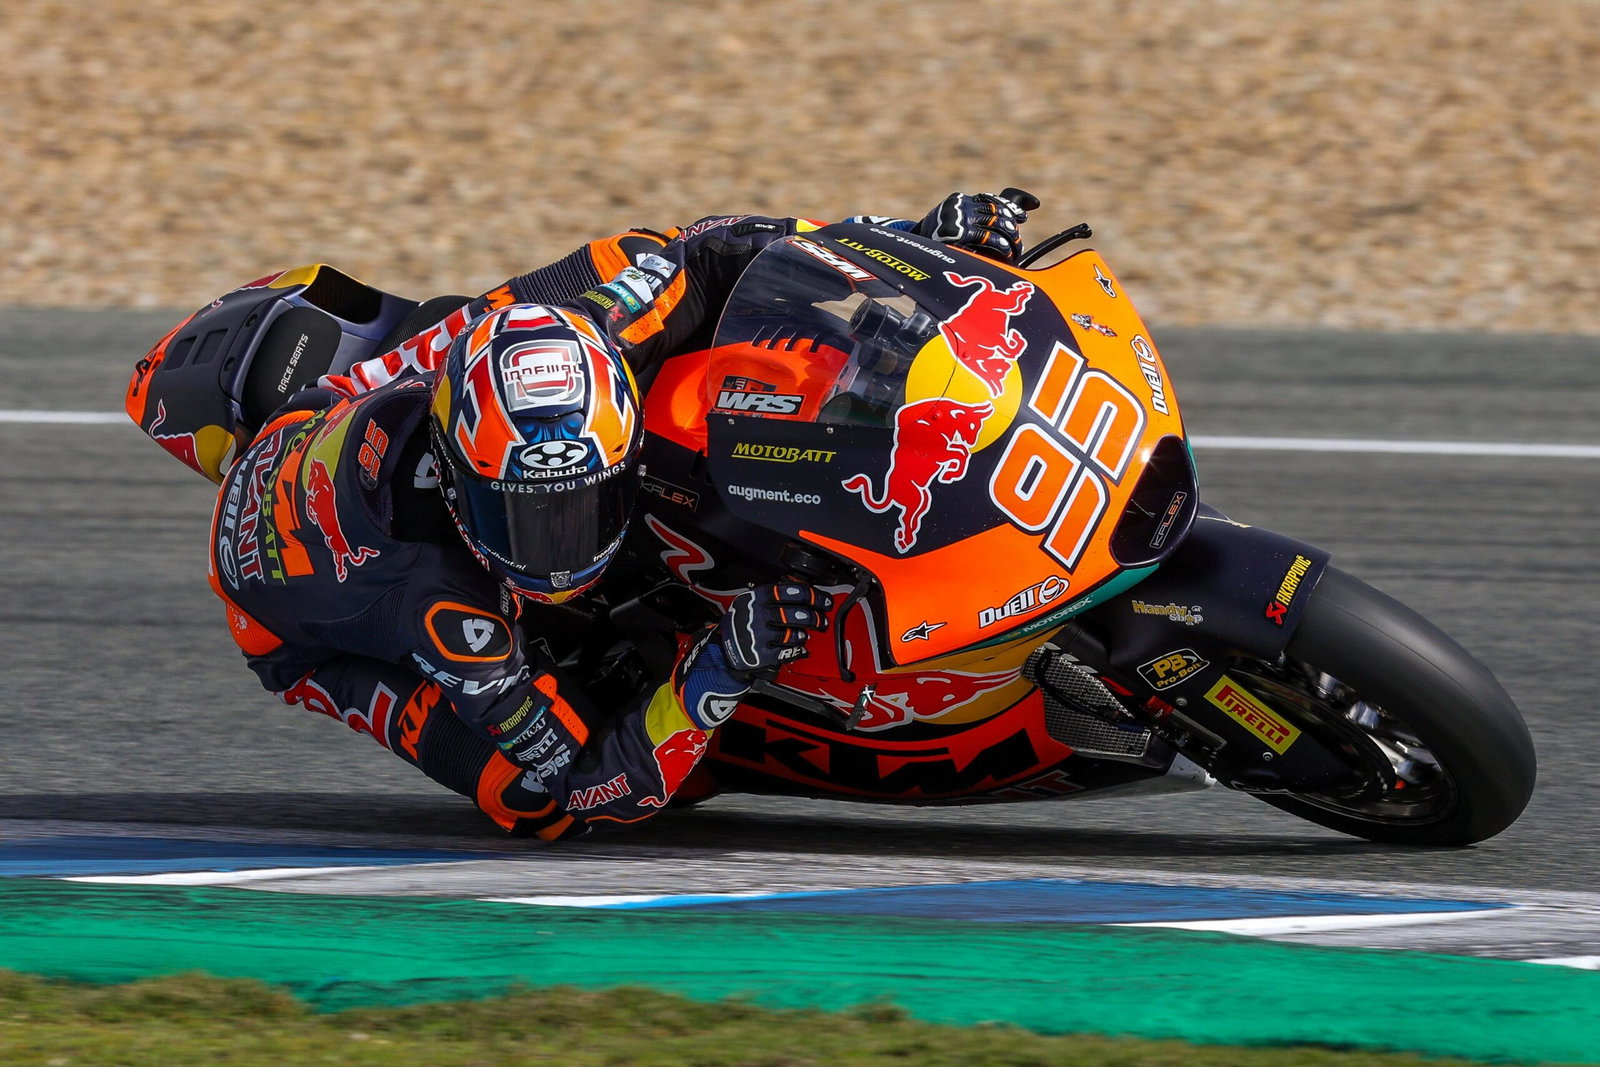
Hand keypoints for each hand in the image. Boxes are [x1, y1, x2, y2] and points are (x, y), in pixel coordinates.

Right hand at [718, 583, 832, 676]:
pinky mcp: (761, 655)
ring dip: (804, 635)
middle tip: (823, 621)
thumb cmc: (741, 624)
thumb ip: (774, 595)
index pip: (791, 592)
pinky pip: (788, 652)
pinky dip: (798, 651)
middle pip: (797, 613)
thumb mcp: (750, 602)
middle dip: (816, 618)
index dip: (813, 596)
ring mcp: (758, 635)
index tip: (825, 601)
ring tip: (805, 635)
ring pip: (793, 634)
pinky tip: (800, 650)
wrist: (724, 651)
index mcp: (756, 597)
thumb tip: (805, 590)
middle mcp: (757, 614)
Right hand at [915, 189, 1040, 262]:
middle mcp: (957, 206)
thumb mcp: (960, 217)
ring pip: (991, 226)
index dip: (1009, 209)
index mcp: (959, 199)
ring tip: (1014, 249)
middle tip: (1017, 240)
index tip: (1022, 218)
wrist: (913, 249)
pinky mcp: (953, 236)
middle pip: (993, 213)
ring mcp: (954, 220)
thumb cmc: (941, 235)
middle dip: (1009, 227)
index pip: (991, 201)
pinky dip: (997, 247)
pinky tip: (1005, 255)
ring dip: (1007, 240)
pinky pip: (983, 239)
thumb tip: (1033, 204)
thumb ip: (990, 209)